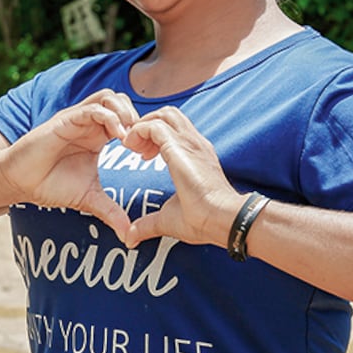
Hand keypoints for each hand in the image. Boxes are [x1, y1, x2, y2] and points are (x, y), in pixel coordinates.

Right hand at [0, 89, 138, 238]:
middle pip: (122, 101)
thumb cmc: (50, 185)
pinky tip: (118, 137)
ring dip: (125, 113)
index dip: (143, 132)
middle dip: (137, 118)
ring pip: (109, 97)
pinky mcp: (65, 120)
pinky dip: (109, 118)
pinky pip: (92, 109)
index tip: (150, 154)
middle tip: (142, 144)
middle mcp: (90, 123)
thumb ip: (111, 212)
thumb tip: (129, 236)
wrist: (20, 182)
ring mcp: (77, 119)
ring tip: (131, 138)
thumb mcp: (89, 199)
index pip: (128, 118)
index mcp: (98, 136)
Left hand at [121, 107, 243, 247]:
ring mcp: (189, 142)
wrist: (222, 218)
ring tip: (133, 147)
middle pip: (168, 114)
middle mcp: (194, 143)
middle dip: (147, 124)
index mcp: (196, 155)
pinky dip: (138, 131)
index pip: (174, 129)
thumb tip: (130, 238)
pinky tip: (132, 149)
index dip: (154, 136)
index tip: (143, 157)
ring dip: (143, 125)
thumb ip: (147, 224)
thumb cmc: (203, 220)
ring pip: (163, 114)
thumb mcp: (168, 219)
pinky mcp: (179, 147)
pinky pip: (153, 126)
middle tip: (136, 149)